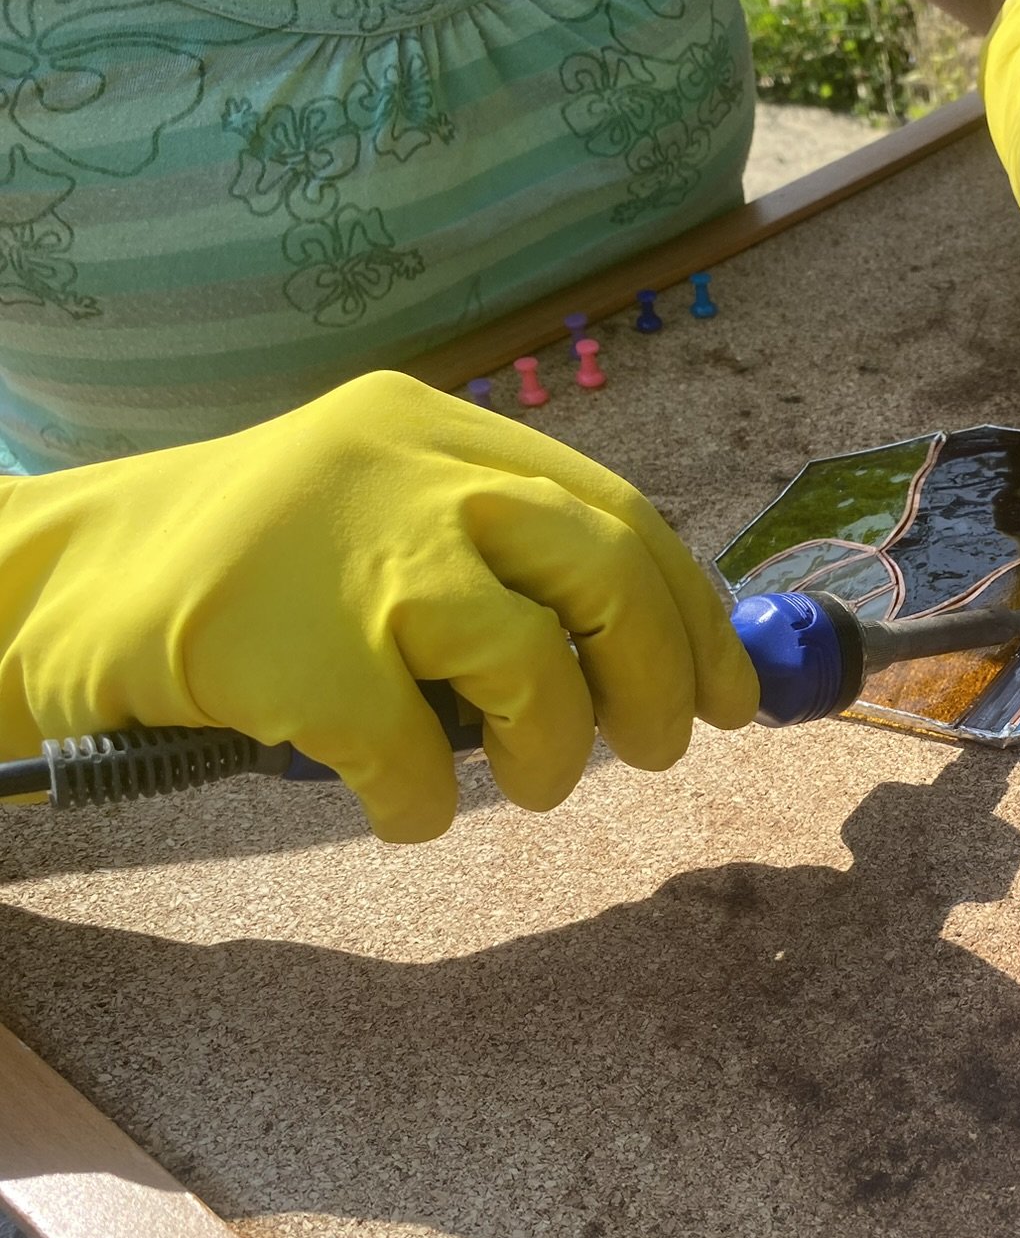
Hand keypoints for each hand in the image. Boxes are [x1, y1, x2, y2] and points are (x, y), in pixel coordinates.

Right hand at [0, 372, 757, 840]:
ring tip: (532, 786)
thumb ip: (500, 560)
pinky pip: (414, 757)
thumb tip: (656, 653)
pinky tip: (399, 807)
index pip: (618, 510)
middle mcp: (406, 468)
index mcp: (437, 430)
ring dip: (555, 751)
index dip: (694, 610)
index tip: (732, 695)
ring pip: (529, 663)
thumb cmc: (237, 575)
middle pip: (603, 568)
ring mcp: (346, 553)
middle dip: (659, 676)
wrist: (46, 590)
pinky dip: (427, 805)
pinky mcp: (288, 649)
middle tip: (660, 749)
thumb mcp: (377, 521)